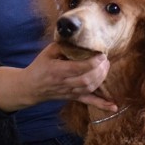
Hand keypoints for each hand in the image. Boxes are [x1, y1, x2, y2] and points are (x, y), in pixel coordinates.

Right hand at [0, 43, 116, 112]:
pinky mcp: (73, 97)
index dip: (93, 62)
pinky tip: (113, 107)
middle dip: (100, 70)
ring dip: (101, 79)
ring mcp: (69, 92)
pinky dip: (102, 105)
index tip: (101, 54)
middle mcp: (64, 83)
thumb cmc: (40, 66)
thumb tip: (79, 37)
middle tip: (105, 59)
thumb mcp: (47, 52)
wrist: (30, 87)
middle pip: (87, 80)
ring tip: (106, 67)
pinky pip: (88, 102)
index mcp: (57, 70)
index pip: (79, 68)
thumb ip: (63, 45)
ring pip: (89, 88)